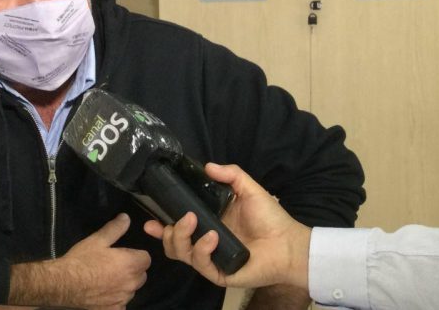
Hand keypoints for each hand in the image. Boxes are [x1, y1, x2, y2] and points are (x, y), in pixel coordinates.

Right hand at [9, 213, 150, 308]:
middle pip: (141, 275)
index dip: (135, 255)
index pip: (146, 259)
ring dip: (125, 285)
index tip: (124, 254)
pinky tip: (105, 294)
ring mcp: (123, 299)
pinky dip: (116, 300)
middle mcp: (131, 283)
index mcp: (131, 264)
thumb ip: (115, 229)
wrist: (62, 283)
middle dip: (132, 270)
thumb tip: (126, 218)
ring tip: (107, 279)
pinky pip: (122, 304)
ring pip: (132, 290)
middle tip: (114, 266)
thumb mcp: (97, 240)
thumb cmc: (81, 260)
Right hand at [143, 163, 310, 289]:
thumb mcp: (249, 189)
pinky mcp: (218, 273)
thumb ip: (230, 175)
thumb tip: (207, 165)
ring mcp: (210, 259)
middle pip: (173, 242)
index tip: (150, 218)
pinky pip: (200, 264)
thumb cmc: (270, 218)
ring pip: (181, 254)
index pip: (178, 226)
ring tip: (192, 223)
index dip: (161, 224)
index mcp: (208, 223)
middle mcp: (205, 242)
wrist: (288, 243)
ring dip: (181, 238)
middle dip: (168, 232)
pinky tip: (212, 238)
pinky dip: (202, 249)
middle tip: (180, 219)